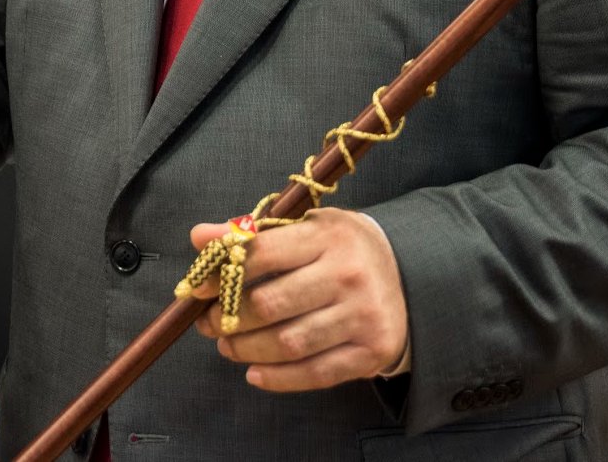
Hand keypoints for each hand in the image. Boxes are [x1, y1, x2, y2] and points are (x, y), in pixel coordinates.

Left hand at [188, 208, 408, 391]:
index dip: (221, 273)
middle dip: (229, 318)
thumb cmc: (340, 249)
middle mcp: (348, 274)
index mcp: (328, 236)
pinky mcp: (371, 351)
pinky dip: (278, 379)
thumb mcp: (304, 228)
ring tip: (228, 347)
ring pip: (289, 343)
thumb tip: (199, 237)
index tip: (197, 289)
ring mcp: (363, 315)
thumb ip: (252, 233)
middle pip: (271, 304)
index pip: (263, 253)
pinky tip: (254, 373)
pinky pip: (315, 374)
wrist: (410, 275)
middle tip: (209, 323)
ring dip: (247, 350)